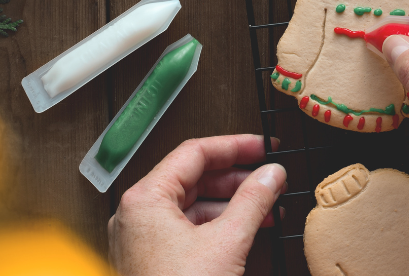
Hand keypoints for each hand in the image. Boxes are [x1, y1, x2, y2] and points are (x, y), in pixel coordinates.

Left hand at [108, 135, 285, 275]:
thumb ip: (253, 201)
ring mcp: (142, 240)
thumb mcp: (226, 243)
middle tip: (269, 175)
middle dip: (237, 177)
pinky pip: (187, 231)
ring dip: (232, 203)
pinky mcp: (151, 262)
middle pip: (193, 178)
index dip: (235, 146)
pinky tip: (247, 230)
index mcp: (144, 199)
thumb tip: (271, 174)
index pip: (194, 152)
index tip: (264, 146)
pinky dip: (218, 226)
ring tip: (268, 205)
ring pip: (192, 206)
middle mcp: (137, 215)